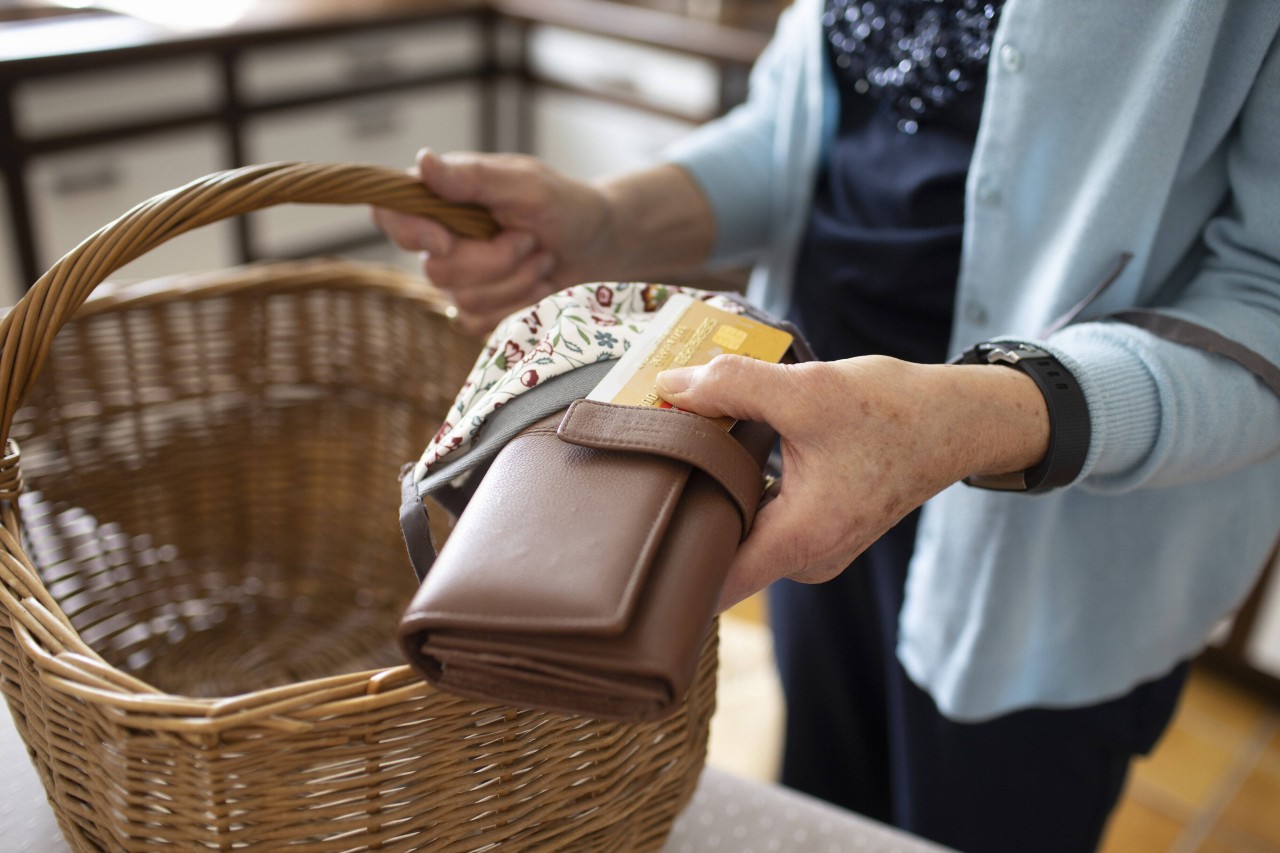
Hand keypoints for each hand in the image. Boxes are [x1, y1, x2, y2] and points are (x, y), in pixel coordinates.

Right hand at [372, 149, 613, 335]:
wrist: (600, 247)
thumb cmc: (566, 206)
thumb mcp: (528, 184)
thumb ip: (474, 178)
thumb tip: (422, 162)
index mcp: (443, 200)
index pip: (390, 214)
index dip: (408, 232)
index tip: (446, 240)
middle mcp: (443, 240)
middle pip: (437, 270)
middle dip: (495, 260)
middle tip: (529, 239)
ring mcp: (460, 281)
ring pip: (465, 301)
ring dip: (516, 281)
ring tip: (542, 258)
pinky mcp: (481, 313)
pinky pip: (483, 324)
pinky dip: (521, 306)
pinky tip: (541, 286)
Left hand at [655, 355, 1050, 609]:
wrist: (956, 420)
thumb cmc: (894, 413)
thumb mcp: (808, 391)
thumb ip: (733, 388)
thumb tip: (670, 389)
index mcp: (801, 541)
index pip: (713, 586)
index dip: (669, 568)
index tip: (635, 531)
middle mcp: (805, 557)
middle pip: (720, 554)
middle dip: (684, 513)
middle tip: (646, 465)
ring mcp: (812, 546)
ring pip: (740, 531)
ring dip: (712, 493)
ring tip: (678, 449)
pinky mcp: (817, 527)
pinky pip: (761, 517)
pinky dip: (739, 486)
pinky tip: (720, 448)